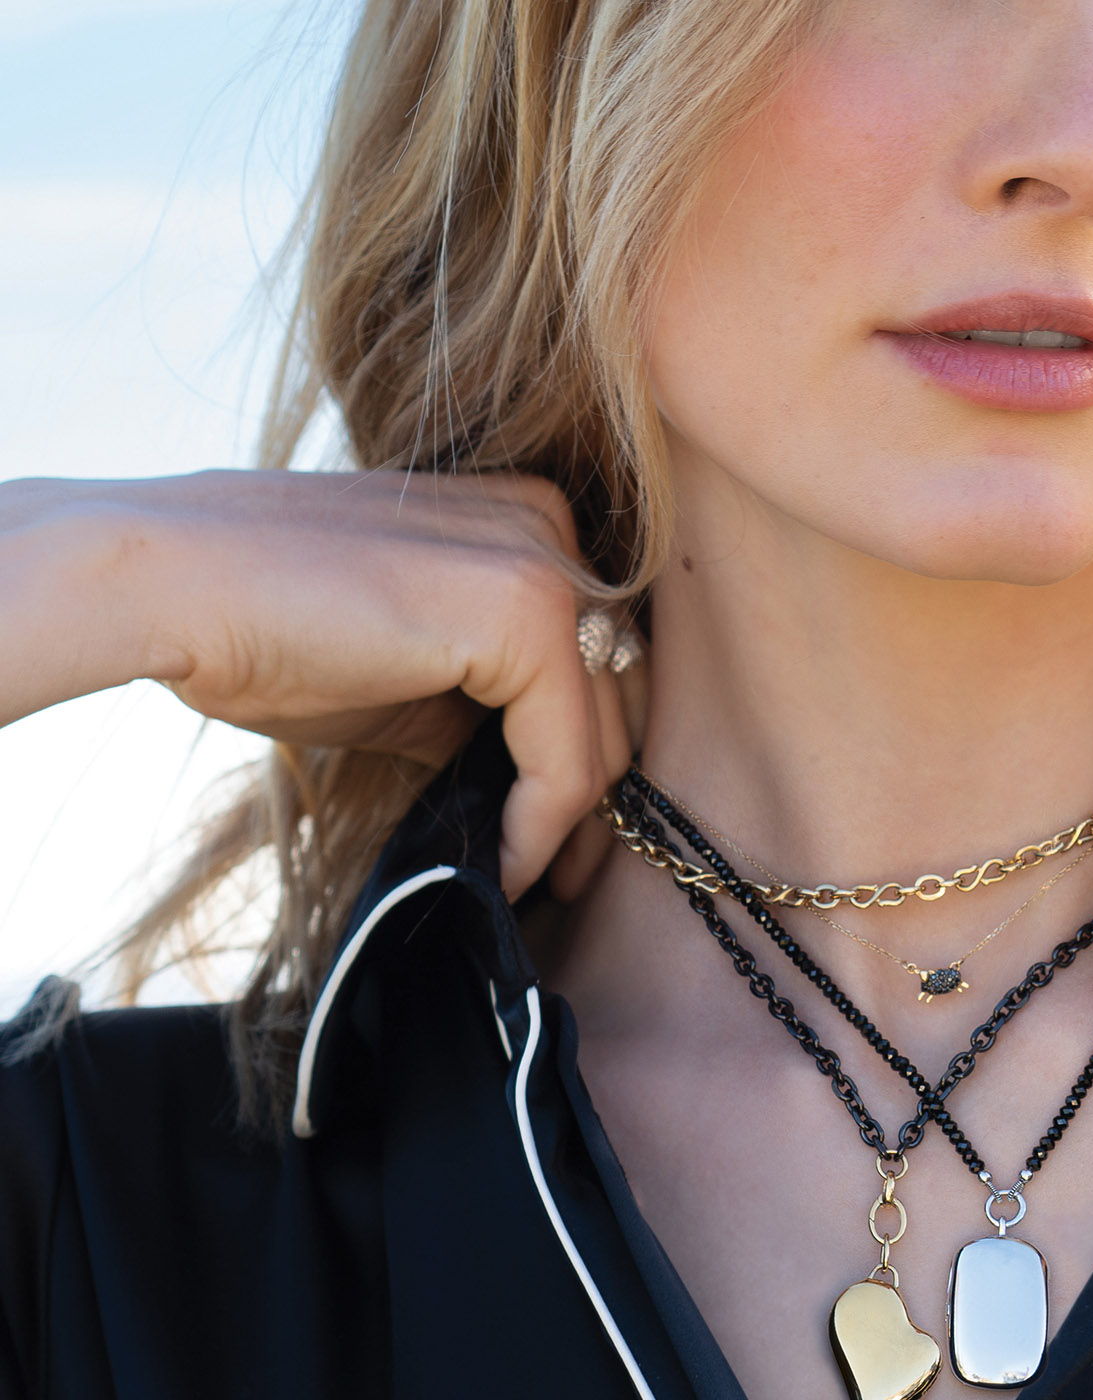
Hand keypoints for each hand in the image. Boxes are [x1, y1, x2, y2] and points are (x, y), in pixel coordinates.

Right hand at [2, 469, 636, 900]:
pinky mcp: (529, 613)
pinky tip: (501, 867)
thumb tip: (534, 782)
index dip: (589, 752)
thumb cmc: (263, 630)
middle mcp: (553, 525)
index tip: (559, 833)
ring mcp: (547, 562)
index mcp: (529, 520)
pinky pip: (568, 756)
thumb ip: (483, 702)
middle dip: (598, 795)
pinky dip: (540, 827)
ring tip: (523, 879)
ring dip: (568, 824)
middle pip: (619, 692)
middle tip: (562, 874)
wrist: (165, 587)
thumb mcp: (408, 671)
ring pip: (603, 732)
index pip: (599, 656)